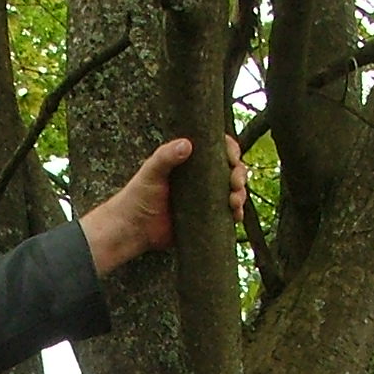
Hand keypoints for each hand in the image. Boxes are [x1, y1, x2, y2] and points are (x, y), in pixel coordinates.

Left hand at [79, 135, 248, 274]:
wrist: (133, 228)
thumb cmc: (137, 196)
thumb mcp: (150, 172)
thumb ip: (165, 157)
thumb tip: (187, 144)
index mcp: (190, 161)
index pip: (217, 149)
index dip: (230, 150)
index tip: (232, 157)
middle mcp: (201, 177)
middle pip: (231, 170)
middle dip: (239, 174)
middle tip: (235, 183)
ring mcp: (205, 198)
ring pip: (233, 191)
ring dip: (241, 194)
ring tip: (235, 201)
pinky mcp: (206, 217)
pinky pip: (227, 213)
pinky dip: (236, 213)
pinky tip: (236, 215)